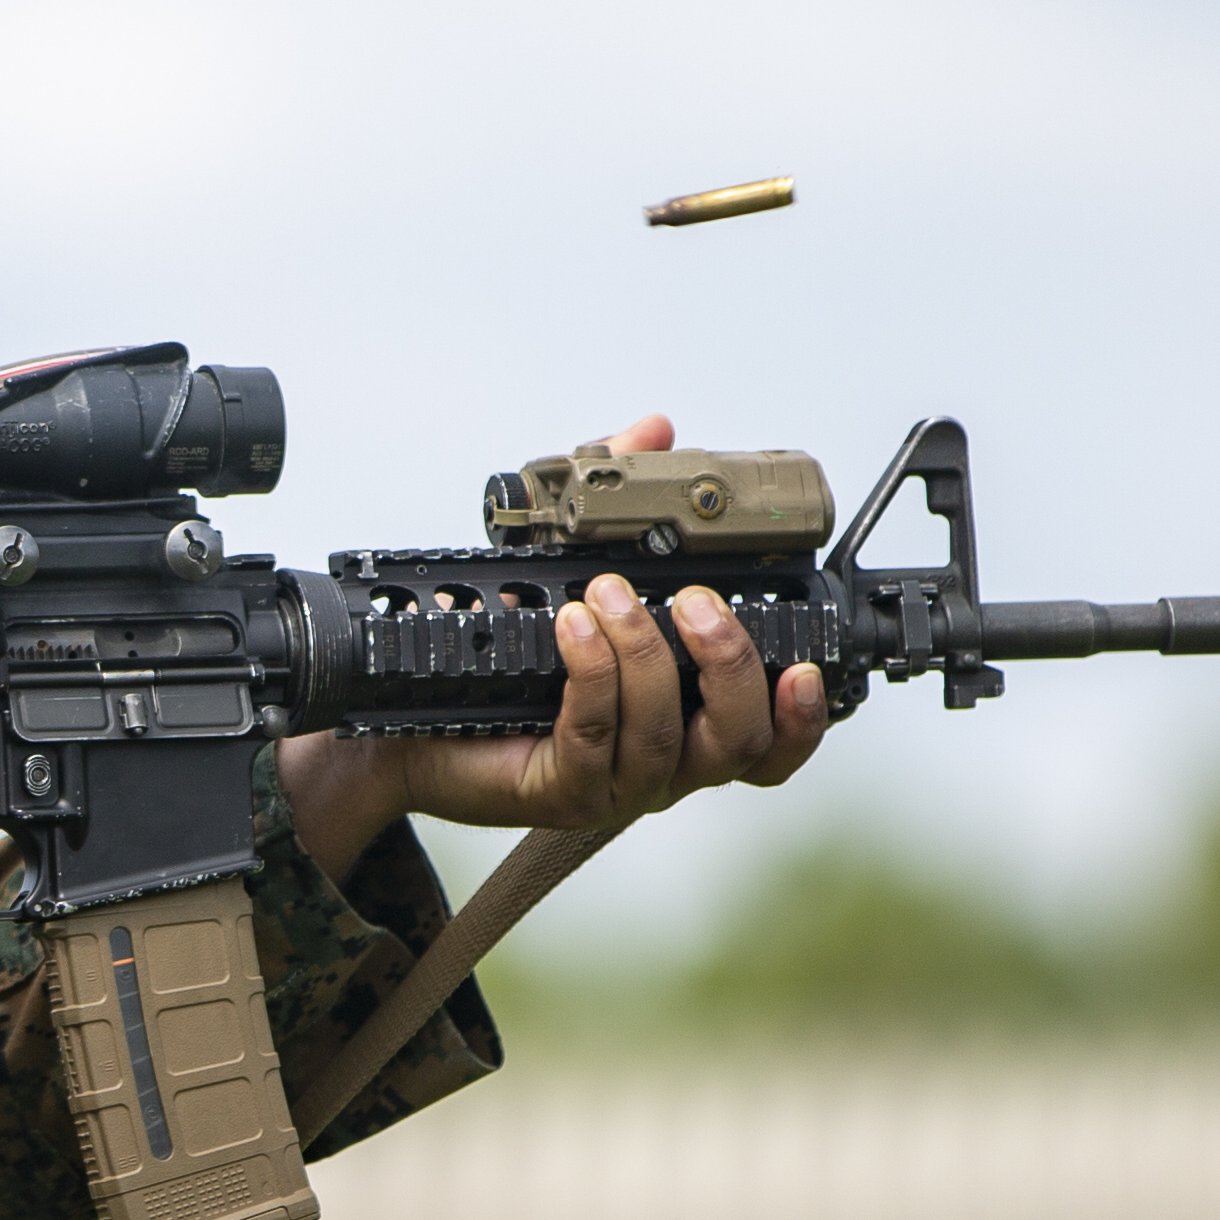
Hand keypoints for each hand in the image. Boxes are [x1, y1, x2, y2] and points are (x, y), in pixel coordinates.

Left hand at [278, 414, 830, 877]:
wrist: (412, 721)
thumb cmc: (506, 651)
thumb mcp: (571, 559)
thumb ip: (622, 497)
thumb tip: (655, 431)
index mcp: (690, 719)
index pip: (773, 740)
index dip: (804, 714)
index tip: (807, 664)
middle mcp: (666, 760)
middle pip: (741, 741)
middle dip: (731, 665)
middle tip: (696, 604)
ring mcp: (616, 783)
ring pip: (667, 738)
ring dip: (645, 657)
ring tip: (607, 597)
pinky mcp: (561, 788)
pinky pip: (593, 737)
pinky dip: (591, 676)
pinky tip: (573, 628)